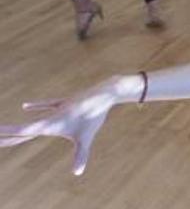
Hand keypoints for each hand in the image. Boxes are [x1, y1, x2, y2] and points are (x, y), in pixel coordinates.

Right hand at [0, 78, 131, 174]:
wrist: (103, 93)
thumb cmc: (94, 116)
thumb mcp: (85, 138)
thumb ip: (80, 155)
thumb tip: (77, 172)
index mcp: (50, 124)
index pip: (24, 131)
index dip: (8, 134)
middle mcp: (50, 117)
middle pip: (25, 129)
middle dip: (9, 136)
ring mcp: (57, 109)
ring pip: (34, 119)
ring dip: (20, 126)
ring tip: (5, 130)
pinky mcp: (65, 103)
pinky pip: (47, 106)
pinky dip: (36, 107)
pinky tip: (25, 106)